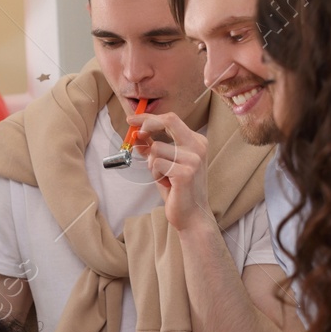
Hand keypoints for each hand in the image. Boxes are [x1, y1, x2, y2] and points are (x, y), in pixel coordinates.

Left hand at [130, 111, 209, 232]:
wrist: (191, 215)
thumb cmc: (177, 189)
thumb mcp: (163, 164)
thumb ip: (152, 149)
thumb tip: (136, 136)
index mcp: (196, 141)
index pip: (171, 119)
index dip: (149, 117)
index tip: (132, 119)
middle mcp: (198, 146)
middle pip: (169, 121)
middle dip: (147, 124)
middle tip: (135, 134)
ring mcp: (193, 159)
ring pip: (156, 148)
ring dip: (152, 164)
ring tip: (163, 177)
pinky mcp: (185, 173)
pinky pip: (156, 164)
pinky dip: (155, 175)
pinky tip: (166, 184)